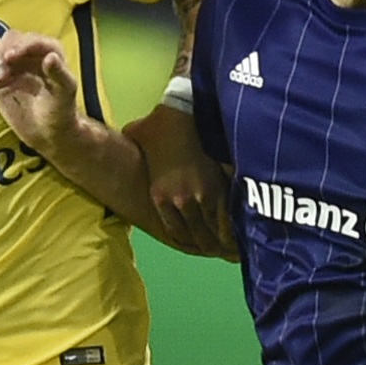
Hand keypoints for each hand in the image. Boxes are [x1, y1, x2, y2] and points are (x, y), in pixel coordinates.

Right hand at [0, 31, 82, 154]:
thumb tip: (50, 57)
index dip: (20, 45)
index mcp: (48, 51)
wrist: (49, 133)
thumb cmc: (61, 111)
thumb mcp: (65, 93)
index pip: (31, 40)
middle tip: (2, 72)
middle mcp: (27, 53)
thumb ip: (59, 74)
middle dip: (1, 51)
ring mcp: (10, 64)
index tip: (10, 57)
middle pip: (8, 40)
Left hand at [133, 105, 236, 259]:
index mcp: (160, 197)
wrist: (183, 111)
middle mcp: (180, 201)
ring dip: (225, 242)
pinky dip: (235, 228)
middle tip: (222, 253)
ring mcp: (201, 196)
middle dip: (210, 246)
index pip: (176, 233)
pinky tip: (243, 235)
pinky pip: (228, 217)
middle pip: (198, 236)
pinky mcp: (219, 187)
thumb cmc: (160, 124)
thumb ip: (131, 148)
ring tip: (236, 250)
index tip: (200, 248)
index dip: (190, 243)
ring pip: (214, 230)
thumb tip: (122, 143)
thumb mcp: (137, 139)